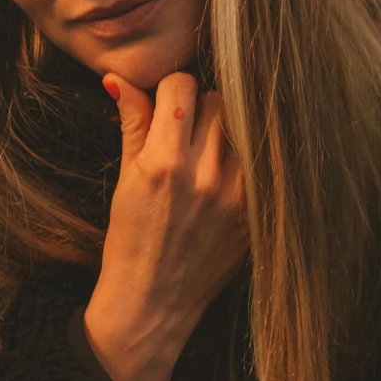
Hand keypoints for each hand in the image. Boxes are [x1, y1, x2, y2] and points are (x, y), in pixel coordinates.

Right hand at [83, 71, 247, 380]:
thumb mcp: (125, 179)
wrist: (153, 302)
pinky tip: (228, 176)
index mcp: (164, 163)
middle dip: (200, 109)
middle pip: (217, 100)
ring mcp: (236, 196)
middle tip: (188, 133)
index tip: (168, 104)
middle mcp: (204, 175)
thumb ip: (132, 124)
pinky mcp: (256, 214)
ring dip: (226, 133)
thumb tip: (119, 78)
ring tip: (209, 155)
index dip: (171, 89)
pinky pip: (260, 163)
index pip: (182, 86)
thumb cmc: (131, 240)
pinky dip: (246, 161)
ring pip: (243, 127)